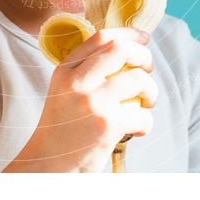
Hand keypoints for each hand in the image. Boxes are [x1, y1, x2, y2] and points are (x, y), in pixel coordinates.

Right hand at [5, 27, 157, 171]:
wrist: (49, 165)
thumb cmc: (63, 129)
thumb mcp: (64, 91)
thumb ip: (85, 71)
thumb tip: (125, 51)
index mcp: (65, 70)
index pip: (100, 37)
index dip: (128, 34)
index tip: (143, 38)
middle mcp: (77, 82)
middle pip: (121, 49)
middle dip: (144, 56)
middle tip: (148, 70)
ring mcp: (92, 103)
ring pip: (138, 79)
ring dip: (151, 91)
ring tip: (146, 103)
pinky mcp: (107, 125)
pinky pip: (142, 114)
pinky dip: (146, 123)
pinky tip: (137, 130)